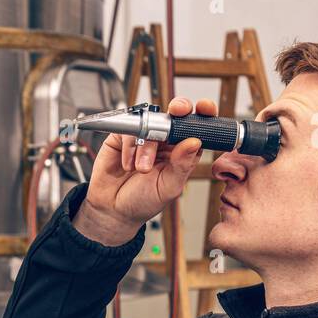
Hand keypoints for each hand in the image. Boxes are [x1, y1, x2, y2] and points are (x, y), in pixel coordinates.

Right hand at [73, 97, 215, 244]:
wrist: (113, 210)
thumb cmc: (143, 201)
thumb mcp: (168, 188)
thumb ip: (182, 165)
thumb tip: (194, 142)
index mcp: (182, 151)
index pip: (197, 127)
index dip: (203, 113)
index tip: (204, 107)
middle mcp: (164, 141)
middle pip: (175, 114)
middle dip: (178, 109)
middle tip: (176, 113)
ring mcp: (143, 137)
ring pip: (150, 123)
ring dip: (147, 147)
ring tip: (142, 169)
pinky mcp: (122, 137)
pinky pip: (128, 130)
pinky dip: (129, 148)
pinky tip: (128, 165)